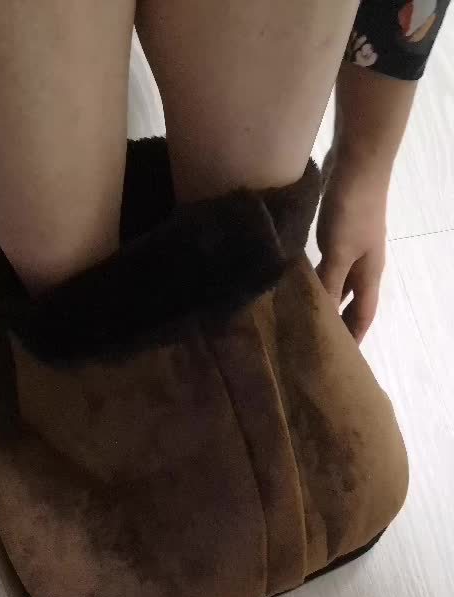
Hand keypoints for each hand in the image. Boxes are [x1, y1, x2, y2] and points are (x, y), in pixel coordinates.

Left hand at [317, 148, 387, 342]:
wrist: (358, 163)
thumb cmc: (352, 211)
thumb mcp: (339, 253)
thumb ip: (329, 285)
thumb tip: (320, 320)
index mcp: (370, 274)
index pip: (364, 315)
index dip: (354, 338)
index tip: (339, 360)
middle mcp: (365, 264)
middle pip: (352, 302)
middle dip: (338, 323)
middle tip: (314, 342)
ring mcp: (352, 246)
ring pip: (338, 282)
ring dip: (324, 299)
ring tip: (302, 317)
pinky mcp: (339, 231)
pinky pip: (328, 263)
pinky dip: (316, 277)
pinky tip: (298, 281)